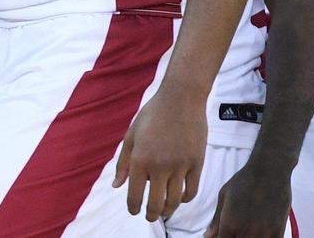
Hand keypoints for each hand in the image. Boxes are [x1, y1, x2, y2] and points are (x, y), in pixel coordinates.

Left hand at [113, 87, 205, 220]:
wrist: (181, 98)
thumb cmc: (153, 114)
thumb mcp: (132, 135)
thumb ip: (123, 163)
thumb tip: (117, 186)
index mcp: (140, 159)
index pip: (135, 195)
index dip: (133, 207)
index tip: (134, 210)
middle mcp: (160, 166)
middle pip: (156, 204)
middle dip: (151, 214)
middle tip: (150, 216)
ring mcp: (180, 166)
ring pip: (175, 201)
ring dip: (168, 210)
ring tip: (164, 210)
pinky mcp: (197, 163)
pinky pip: (191, 191)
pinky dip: (185, 199)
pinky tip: (179, 197)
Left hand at [204, 159, 291, 237]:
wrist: (269, 171)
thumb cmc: (244, 181)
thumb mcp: (224, 196)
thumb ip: (216, 219)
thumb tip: (208, 236)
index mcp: (230, 223)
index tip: (224, 233)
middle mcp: (246, 232)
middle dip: (234, 237)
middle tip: (235, 230)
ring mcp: (264, 233)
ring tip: (247, 229)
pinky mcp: (278, 231)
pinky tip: (261, 233)